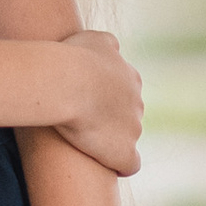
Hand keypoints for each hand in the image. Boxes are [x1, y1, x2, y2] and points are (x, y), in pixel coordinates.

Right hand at [55, 29, 142, 175]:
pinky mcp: (123, 152)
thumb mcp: (93, 39)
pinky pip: (129, 165)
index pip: (123, 92)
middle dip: (110, 119)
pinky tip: (107, 167)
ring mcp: (133, 129)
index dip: (104, 98)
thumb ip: (106, 44)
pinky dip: (120, 166)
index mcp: (130, 78)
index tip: (85, 101)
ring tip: (87, 145)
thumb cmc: (74, 58)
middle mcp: (137, 103)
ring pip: (127, 138)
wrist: (69, 82)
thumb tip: (112, 47)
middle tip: (81, 122)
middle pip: (127, 115)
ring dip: (111, 141)